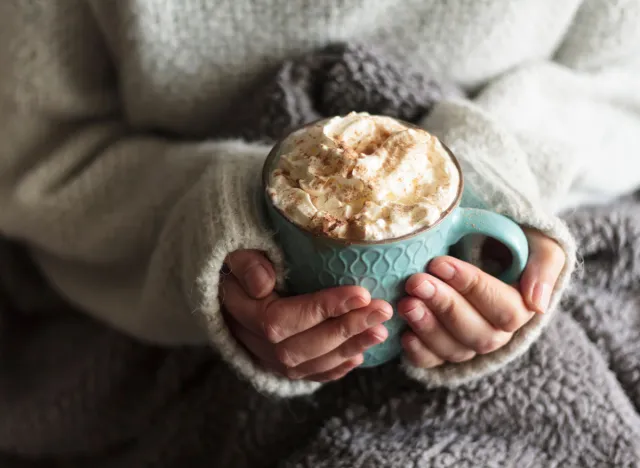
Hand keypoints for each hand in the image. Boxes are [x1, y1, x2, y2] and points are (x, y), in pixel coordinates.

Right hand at [221, 250, 392, 381]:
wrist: (230, 288)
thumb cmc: (241, 263)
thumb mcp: (237, 253)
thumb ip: (246, 265)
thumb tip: (263, 284)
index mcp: (243, 313)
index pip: (283, 319)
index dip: (324, 309)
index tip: (361, 293)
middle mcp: (254, 343)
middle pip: (301, 347)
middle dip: (346, 330)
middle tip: (382, 310)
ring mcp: (268, 359)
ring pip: (310, 364)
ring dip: (349, 348)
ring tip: (381, 331)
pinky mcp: (281, 366)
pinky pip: (310, 375)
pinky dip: (336, 369)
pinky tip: (361, 354)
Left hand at [399, 229, 565, 367]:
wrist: (478, 243)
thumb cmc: (506, 240)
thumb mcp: (537, 241)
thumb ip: (544, 263)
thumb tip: (537, 303)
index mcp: (522, 307)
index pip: (504, 308)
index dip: (472, 287)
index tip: (440, 263)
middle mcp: (496, 332)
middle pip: (477, 333)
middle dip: (445, 306)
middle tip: (416, 281)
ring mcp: (467, 343)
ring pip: (454, 349)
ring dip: (428, 328)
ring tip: (405, 303)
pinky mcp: (441, 349)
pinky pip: (432, 362)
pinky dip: (418, 353)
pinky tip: (403, 335)